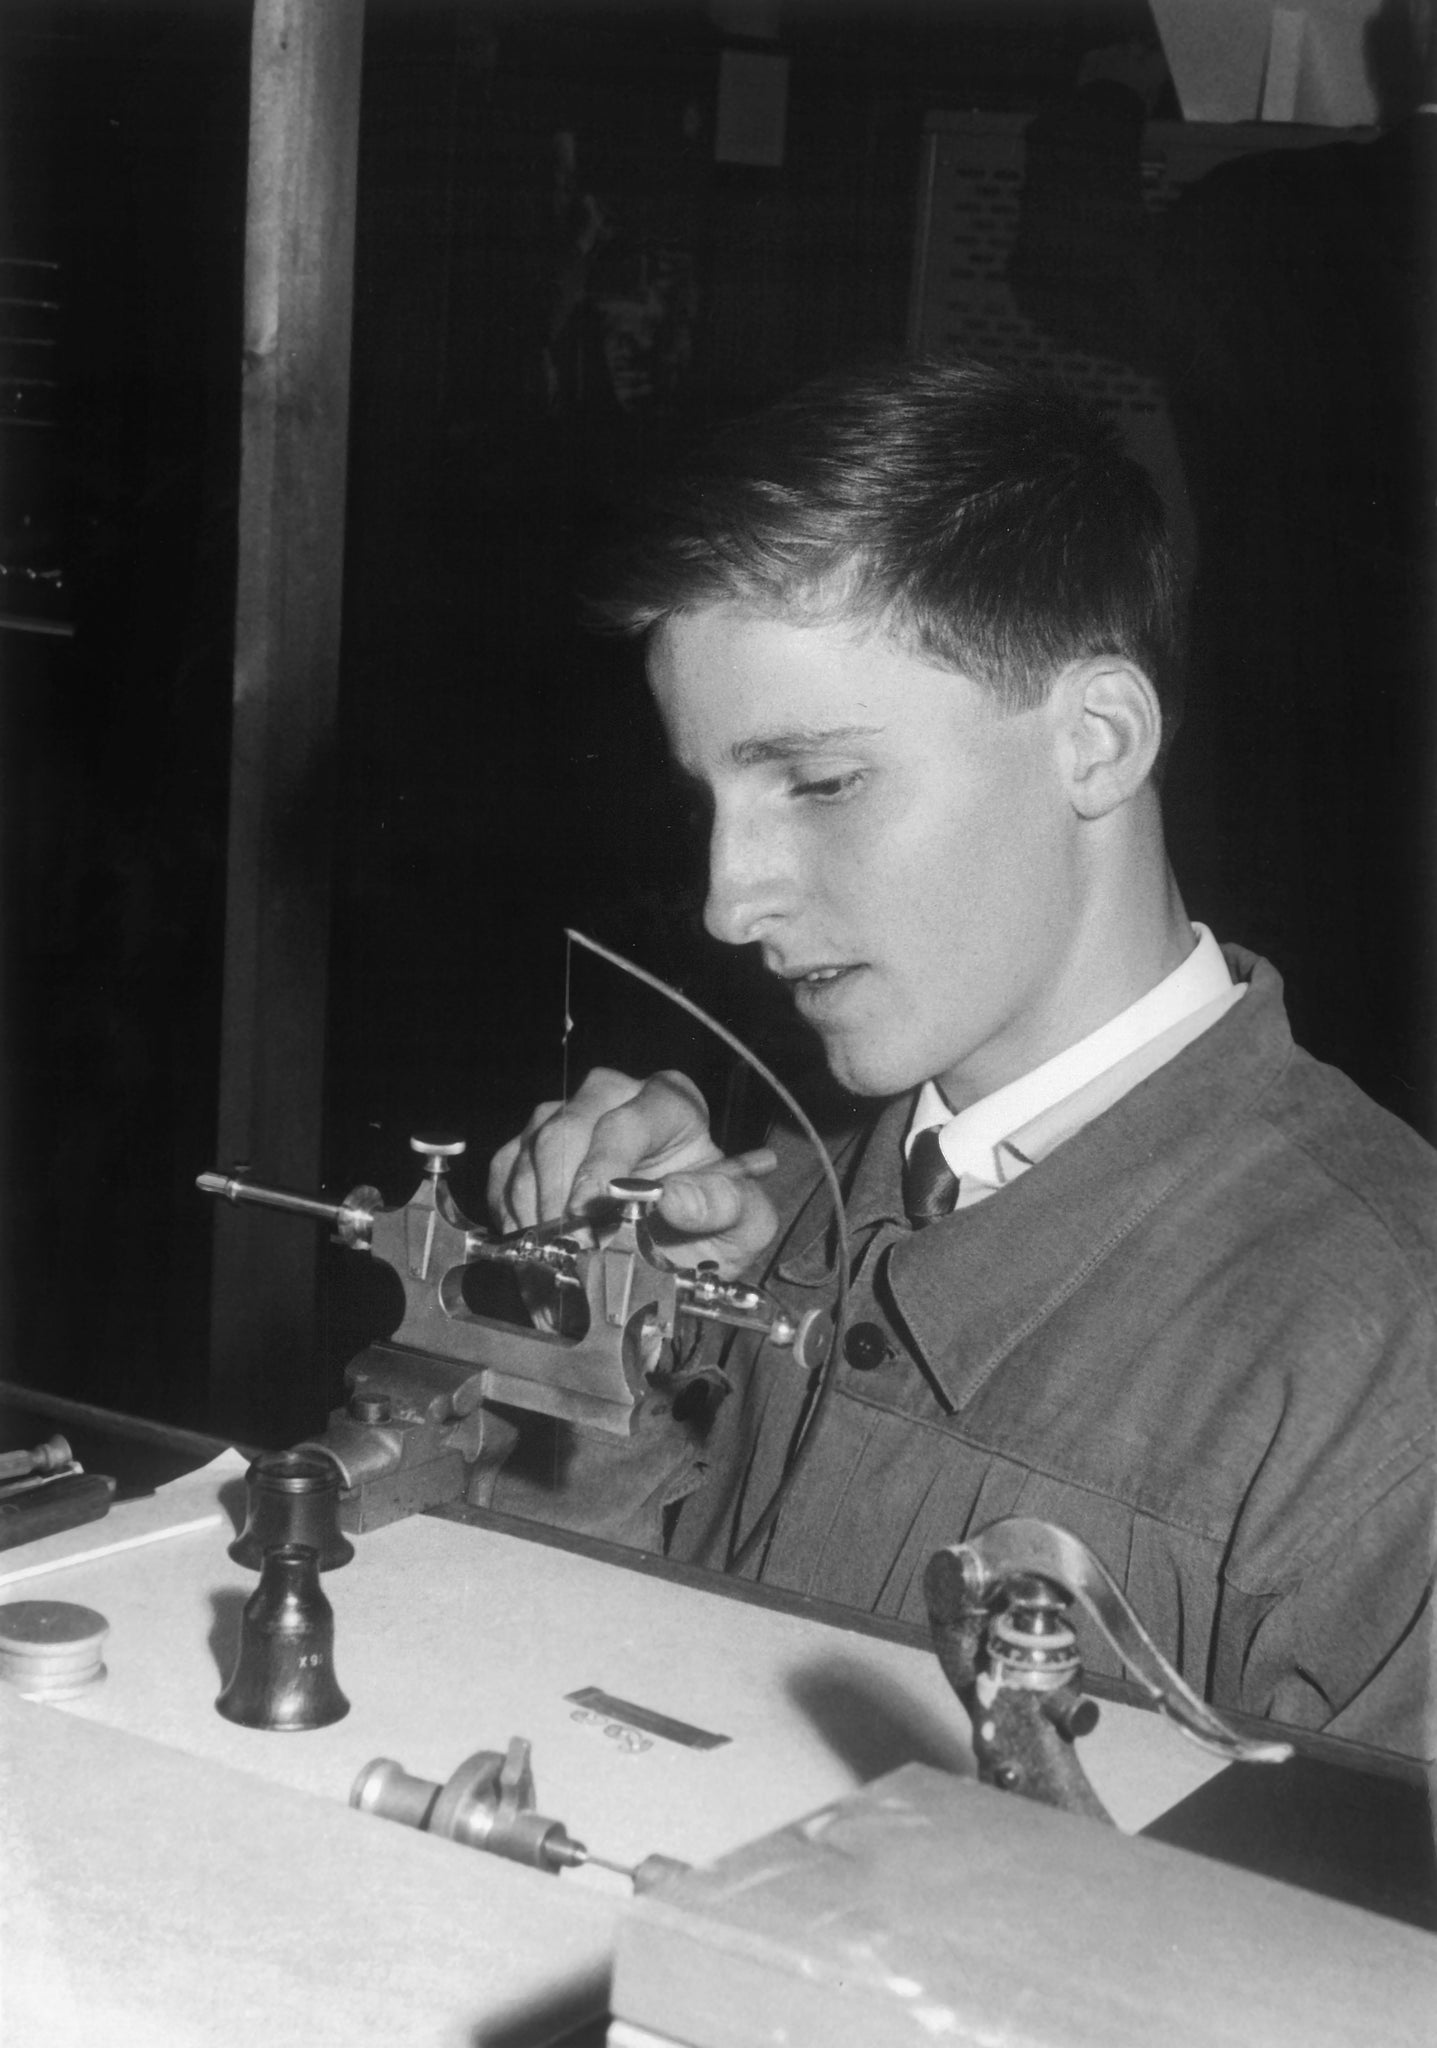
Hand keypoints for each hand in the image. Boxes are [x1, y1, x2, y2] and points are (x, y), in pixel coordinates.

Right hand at [487, 1066, 780, 1277]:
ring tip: (557, 1256)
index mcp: (671, 1102)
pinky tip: (535, 1243)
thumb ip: (723, 1205)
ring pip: (530, 1149)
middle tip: (572, 1251)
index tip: (593, 1215)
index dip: (603, 1169)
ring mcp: (566, 1115)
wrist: (683, 1241)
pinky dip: (513, 1211)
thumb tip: (672, 1198)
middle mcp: (614, 1095)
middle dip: (562, 1196)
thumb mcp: (744, 1221)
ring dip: (537, 1210)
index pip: (626, 1123)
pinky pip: (505, 1169)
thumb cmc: (714, 1223)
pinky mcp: (531, 1144)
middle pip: (565, 1128)